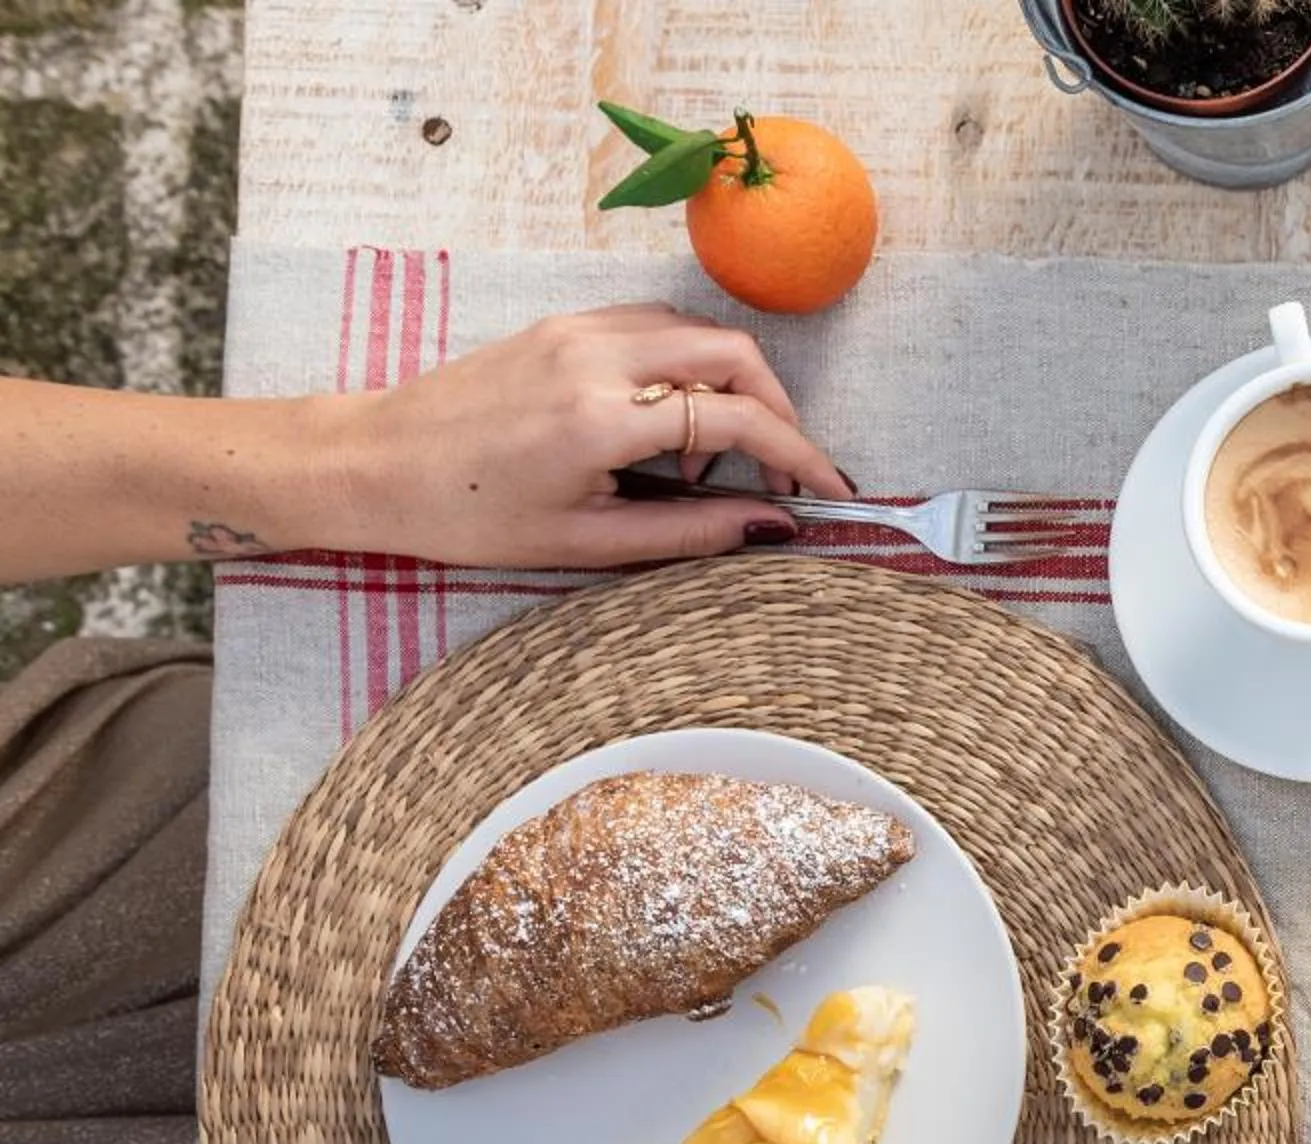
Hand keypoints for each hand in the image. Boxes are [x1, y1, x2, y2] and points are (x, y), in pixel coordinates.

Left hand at [317, 304, 850, 567]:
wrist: (372, 464)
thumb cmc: (465, 515)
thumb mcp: (585, 541)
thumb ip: (688, 532)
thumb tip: (770, 527)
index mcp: (600, 418)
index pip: (737, 416)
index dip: (799, 455)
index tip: (828, 491)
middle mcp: (595, 356)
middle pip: (733, 352)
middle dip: (777, 408)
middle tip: (780, 471)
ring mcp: (577, 329)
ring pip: (698, 331)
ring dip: (731, 385)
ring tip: (709, 459)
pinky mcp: (563, 324)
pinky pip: (656, 326)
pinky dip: (688, 366)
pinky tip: (668, 423)